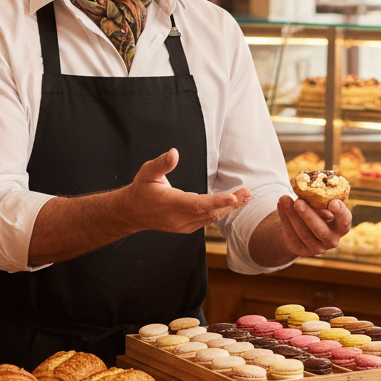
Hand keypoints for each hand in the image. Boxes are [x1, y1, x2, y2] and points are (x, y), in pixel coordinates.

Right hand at [127, 149, 251, 232]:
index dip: (216, 201)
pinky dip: (221, 212)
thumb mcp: (147, 172)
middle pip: (210, 212)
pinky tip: (233, 203)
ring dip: (230, 207)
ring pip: (211, 218)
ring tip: (246, 196)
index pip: (197, 204)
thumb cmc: (142, 189)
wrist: (132, 212)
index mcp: (171, 204)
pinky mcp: (187, 227)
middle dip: (231, 203)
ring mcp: (184, 225)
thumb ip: (162, 163)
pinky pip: (207, 220)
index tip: (233, 197)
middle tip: (248, 193)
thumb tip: (174, 152)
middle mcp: (179, 218)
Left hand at [273, 194, 350, 257]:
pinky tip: (280, 205)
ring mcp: (317, 247)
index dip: (340, 212)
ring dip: (292, 215)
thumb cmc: (316, 211)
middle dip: (308, 215)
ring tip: (284, 199)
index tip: (333, 202)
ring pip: (303, 232)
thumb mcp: (321, 207)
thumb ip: (318, 202)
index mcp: (341, 226)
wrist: (301, 230)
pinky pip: (291, 234)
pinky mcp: (301, 250)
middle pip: (320, 230)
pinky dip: (284, 217)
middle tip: (298, 201)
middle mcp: (331, 239)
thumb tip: (306, 192)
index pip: (345, 221)